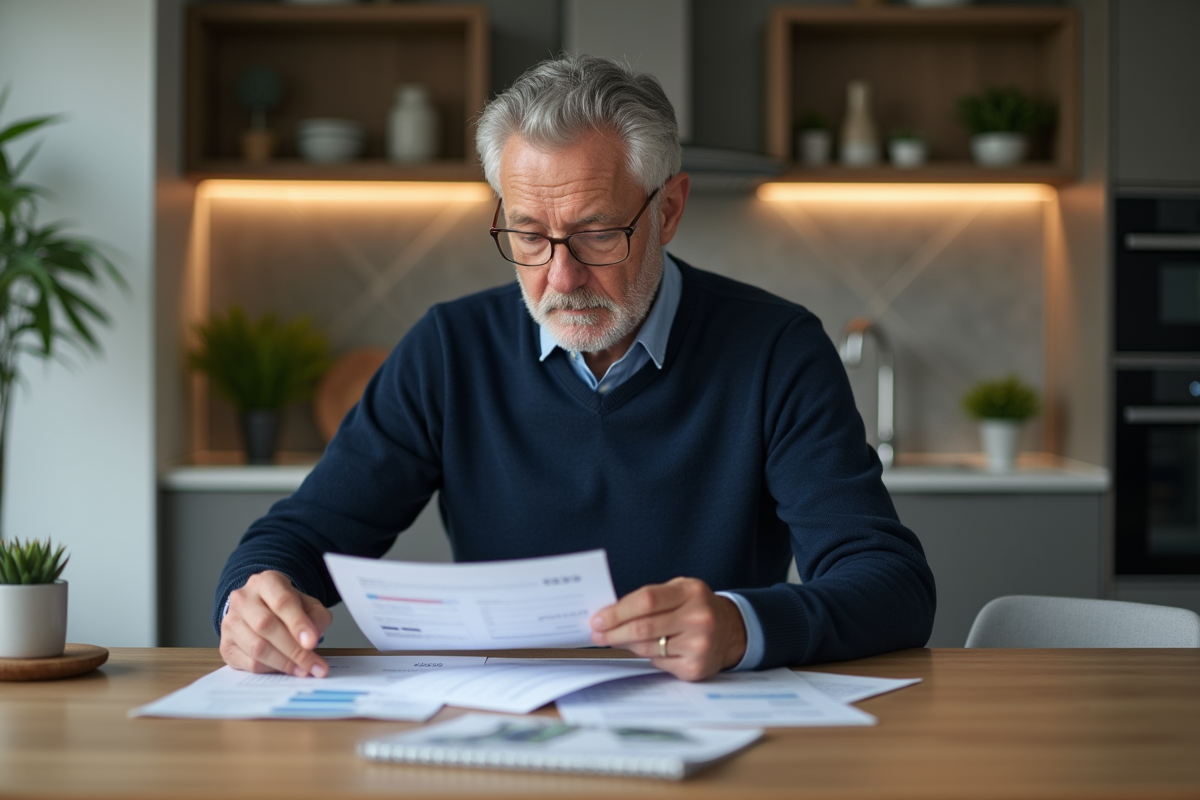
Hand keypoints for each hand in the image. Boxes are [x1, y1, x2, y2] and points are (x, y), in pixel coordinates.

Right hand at [219, 570, 332, 677]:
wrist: (261, 610)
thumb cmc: (288, 608)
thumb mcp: (309, 605)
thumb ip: (316, 619)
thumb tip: (310, 642)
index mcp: (266, 582)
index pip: (282, 602)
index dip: (298, 624)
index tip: (312, 642)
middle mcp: (243, 598)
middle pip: (266, 625)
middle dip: (293, 649)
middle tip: (313, 665)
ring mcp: (230, 622)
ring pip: (256, 647)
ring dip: (283, 663)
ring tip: (304, 670)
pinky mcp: (226, 646)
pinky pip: (249, 663)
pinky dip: (271, 670)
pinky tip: (286, 670)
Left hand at [588, 577, 746, 680]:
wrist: (732, 631)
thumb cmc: (696, 607)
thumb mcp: (680, 590)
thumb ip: (650, 598)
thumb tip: (610, 614)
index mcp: (692, 592)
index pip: (647, 600)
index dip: (617, 611)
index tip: (598, 618)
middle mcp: (699, 618)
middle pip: (644, 627)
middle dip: (613, 632)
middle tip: (597, 634)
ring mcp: (699, 645)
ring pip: (647, 648)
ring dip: (625, 644)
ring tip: (615, 639)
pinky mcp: (696, 668)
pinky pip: (658, 663)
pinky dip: (647, 656)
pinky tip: (645, 649)